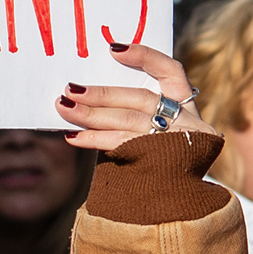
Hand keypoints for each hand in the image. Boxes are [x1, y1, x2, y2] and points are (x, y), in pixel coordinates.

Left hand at [56, 38, 204, 151]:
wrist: (180, 203)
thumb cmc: (162, 155)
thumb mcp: (163, 127)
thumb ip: (137, 107)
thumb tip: (88, 92)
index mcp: (187, 104)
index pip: (171, 71)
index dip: (145, 57)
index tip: (113, 49)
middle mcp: (187, 122)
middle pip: (141, 100)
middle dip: (103, 94)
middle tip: (70, 90)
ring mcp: (176, 145)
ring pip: (130, 123)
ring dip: (93, 116)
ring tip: (65, 109)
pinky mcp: (161, 165)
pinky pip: (123, 147)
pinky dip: (96, 140)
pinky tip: (74, 137)